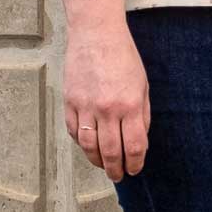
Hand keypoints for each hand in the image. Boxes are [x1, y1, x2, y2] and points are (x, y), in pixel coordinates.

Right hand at [63, 21, 150, 182]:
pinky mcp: (69, 103)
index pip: (134, 145)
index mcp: (130, 104)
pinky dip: (81, 143)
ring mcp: (85, 107)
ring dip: (97, 161)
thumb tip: (140, 138)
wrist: (96, 35)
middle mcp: (107, 109)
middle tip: (119, 176)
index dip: (135, 162)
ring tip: (104, 166)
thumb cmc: (123, 57)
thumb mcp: (142, 84)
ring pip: (89, 147)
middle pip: (110, 152)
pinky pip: (74, 132)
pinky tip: (89, 146)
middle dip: (116, 169)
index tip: (135, 169)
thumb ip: (142, 113)